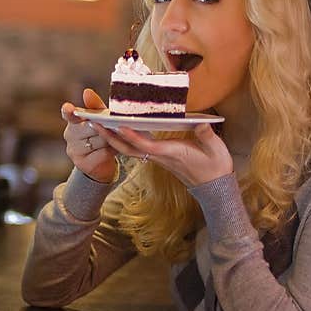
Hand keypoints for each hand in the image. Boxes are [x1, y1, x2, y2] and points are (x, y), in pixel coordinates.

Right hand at [60, 88, 118, 182]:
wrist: (103, 163)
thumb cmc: (102, 136)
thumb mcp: (101, 119)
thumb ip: (95, 106)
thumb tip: (86, 92)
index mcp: (73, 120)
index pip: (68, 114)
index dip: (68, 111)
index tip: (69, 108)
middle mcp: (69, 135)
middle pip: (89, 127)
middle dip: (104, 128)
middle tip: (113, 129)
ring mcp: (73, 150)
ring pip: (96, 141)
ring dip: (109, 140)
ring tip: (113, 140)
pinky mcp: (81, 163)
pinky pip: (100, 154)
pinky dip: (109, 152)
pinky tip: (111, 151)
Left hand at [91, 122, 232, 187]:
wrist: (215, 187)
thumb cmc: (215, 167)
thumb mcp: (216, 149)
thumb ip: (206, 135)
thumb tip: (201, 122)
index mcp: (172, 153)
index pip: (147, 145)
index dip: (132, 137)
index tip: (118, 126)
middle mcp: (161, 157)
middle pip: (130, 149)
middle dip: (111, 138)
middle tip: (94, 123)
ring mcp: (160, 158)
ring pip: (132, 150)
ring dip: (114, 139)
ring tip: (100, 125)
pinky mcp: (161, 158)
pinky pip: (139, 150)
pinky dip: (126, 141)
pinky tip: (120, 131)